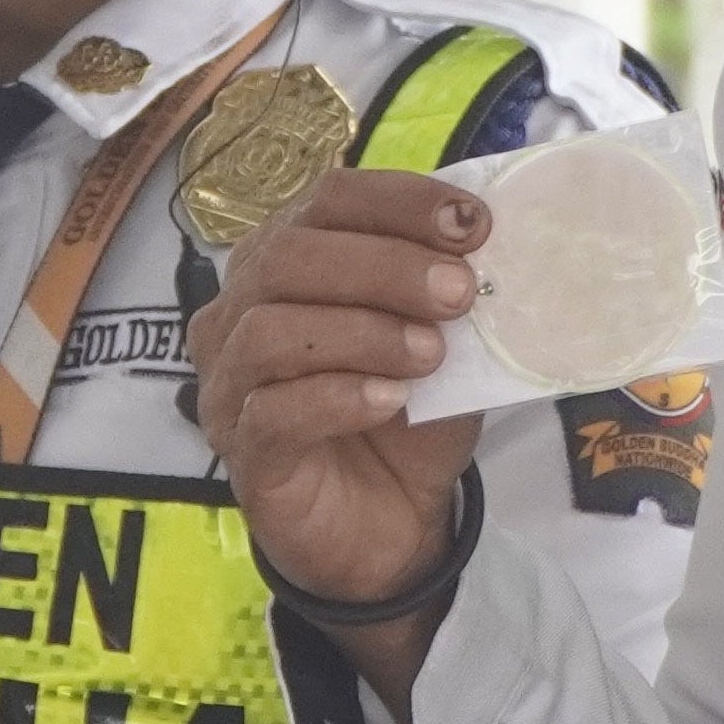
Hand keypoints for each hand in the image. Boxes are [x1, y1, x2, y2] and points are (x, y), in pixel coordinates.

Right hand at [188, 167, 488, 658]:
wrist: (390, 524)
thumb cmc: (407, 415)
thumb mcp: (444, 342)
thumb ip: (451, 295)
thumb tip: (493, 244)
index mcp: (288, 260)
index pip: (327, 199)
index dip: (399, 201)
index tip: (473, 223)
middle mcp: (241, 310)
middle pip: (289, 256)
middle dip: (383, 266)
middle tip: (458, 292)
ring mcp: (230, 381)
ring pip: (271, 331)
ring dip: (362, 332)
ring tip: (430, 353)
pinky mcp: (240, 450)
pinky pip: (272, 411)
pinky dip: (336, 397)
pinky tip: (390, 400)